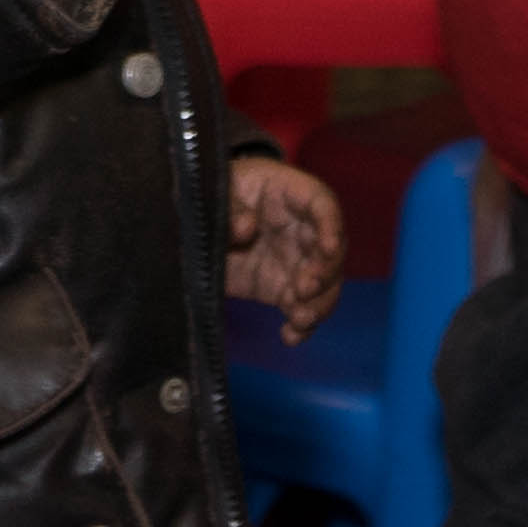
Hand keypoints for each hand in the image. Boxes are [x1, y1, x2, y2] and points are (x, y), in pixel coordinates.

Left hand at [225, 152, 345, 339]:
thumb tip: (246, 228)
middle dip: (325, 273)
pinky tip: (290, 336)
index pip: (321, 203)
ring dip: (319, 304)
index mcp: (289, 192)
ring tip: (299, 319)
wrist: (196, 222)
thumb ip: (229, 207)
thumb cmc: (214, 191)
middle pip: (331, 250)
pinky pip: (301, 308)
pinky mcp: (281, 288)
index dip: (330, 225)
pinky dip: (301, 326)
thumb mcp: (218, 190)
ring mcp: (294, 260)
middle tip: (304, 289)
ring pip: (324, 285)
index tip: (328, 248)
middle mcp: (301, 227)